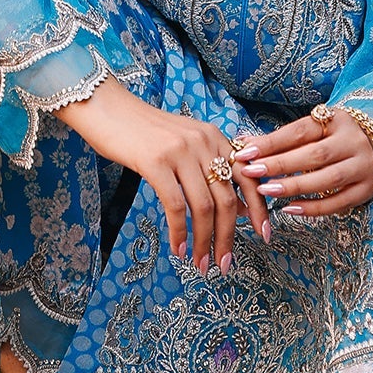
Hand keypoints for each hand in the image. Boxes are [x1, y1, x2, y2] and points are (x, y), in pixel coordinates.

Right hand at [54, 79, 268, 271]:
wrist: (107, 108)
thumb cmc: (144, 132)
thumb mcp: (186, 146)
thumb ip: (211, 171)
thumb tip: (237, 209)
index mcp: (216, 138)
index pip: (248, 177)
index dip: (259, 208)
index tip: (264, 234)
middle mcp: (204, 143)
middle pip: (226, 199)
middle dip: (228, 237)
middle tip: (224, 264)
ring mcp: (180, 152)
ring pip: (204, 207)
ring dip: (204, 241)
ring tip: (201, 264)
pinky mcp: (155, 162)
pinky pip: (175, 206)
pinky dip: (179, 233)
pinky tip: (178, 249)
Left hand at [233, 107, 372, 216]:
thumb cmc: (336, 137)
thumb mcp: (314, 130)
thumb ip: (281, 139)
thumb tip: (243, 143)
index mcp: (336, 121)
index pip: (300, 132)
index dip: (271, 142)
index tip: (245, 152)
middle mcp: (353, 142)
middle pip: (314, 155)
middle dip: (280, 164)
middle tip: (251, 173)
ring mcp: (363, 166)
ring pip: (328, 179)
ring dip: (295, 186)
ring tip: (267, 191)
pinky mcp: (367, 189)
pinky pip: (338, 202)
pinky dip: (313, 208)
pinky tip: (290, 208)